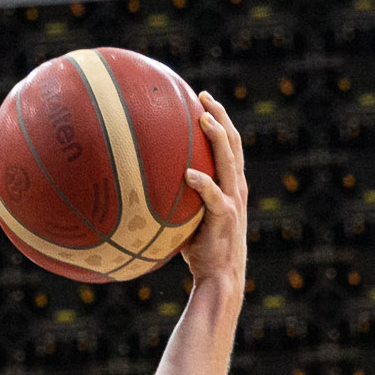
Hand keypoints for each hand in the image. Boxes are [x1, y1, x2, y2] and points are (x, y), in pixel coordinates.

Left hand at [179, 89, 248, 294]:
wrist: (219, 278)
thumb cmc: (200, 251)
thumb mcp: (187, 218)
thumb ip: (175, 198)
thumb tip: (139, 186)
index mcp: (230, 185)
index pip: (229, 145)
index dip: (219, 120)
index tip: (203, 100)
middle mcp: (236, 188)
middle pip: (233, 143)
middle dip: (220, 116)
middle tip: (204, 96)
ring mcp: (233, 201)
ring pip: (230, 162)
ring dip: (217, 138)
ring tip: (203, 119)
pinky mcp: (225, 219)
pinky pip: (214, 197)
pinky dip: (203, 184)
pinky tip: (188, 174)